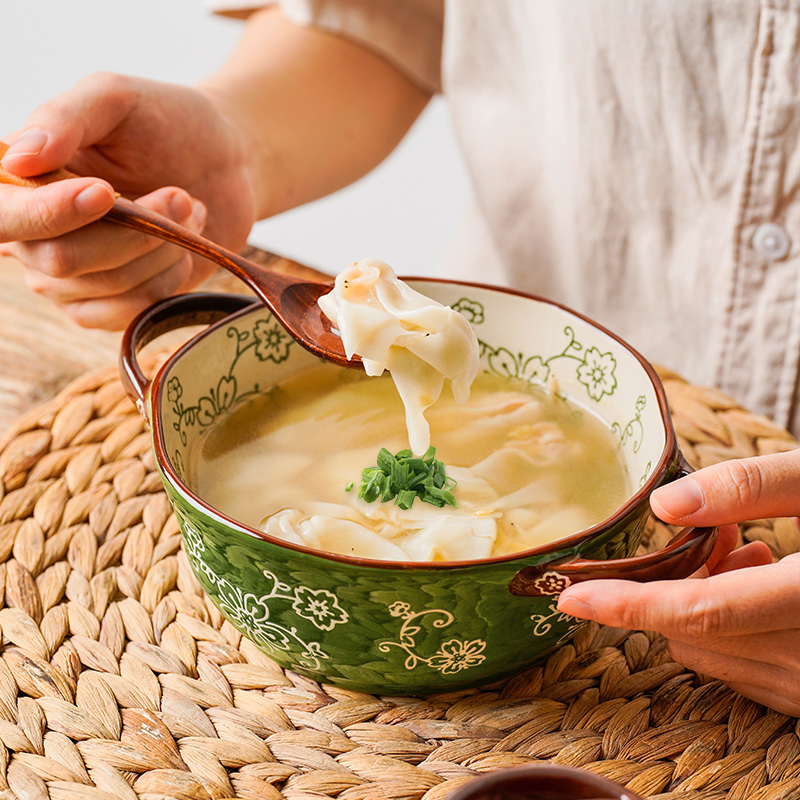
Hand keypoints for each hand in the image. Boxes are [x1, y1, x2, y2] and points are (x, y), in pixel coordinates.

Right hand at [0, 72, 257, 328]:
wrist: (228, 160)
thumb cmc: (166, 122)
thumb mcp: (115, 98)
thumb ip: (64, 118)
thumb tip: (17, 160)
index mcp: (22, 182)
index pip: (3, 217)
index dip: (47, 213)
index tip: (103, 192)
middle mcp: (37, 236)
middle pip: (60, 260)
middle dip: (133, 230)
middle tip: (177, 194)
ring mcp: (76, 277)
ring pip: (108, 285)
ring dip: (162, 247)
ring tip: (185, 209)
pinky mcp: (118, 302)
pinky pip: (132, 311)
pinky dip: (170, 277)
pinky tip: (184, 245)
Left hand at [558, 448, 799, 714]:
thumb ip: (754, 485)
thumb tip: (664, 507)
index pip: (698, 613)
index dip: (625, 606)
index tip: (569, 596)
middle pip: (695, 634)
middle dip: (677, 583)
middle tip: (719, 529)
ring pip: (714, 655)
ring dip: (703, 603)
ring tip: (754, 548)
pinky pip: (747, 670)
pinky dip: (731, 628)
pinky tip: (767, 582)